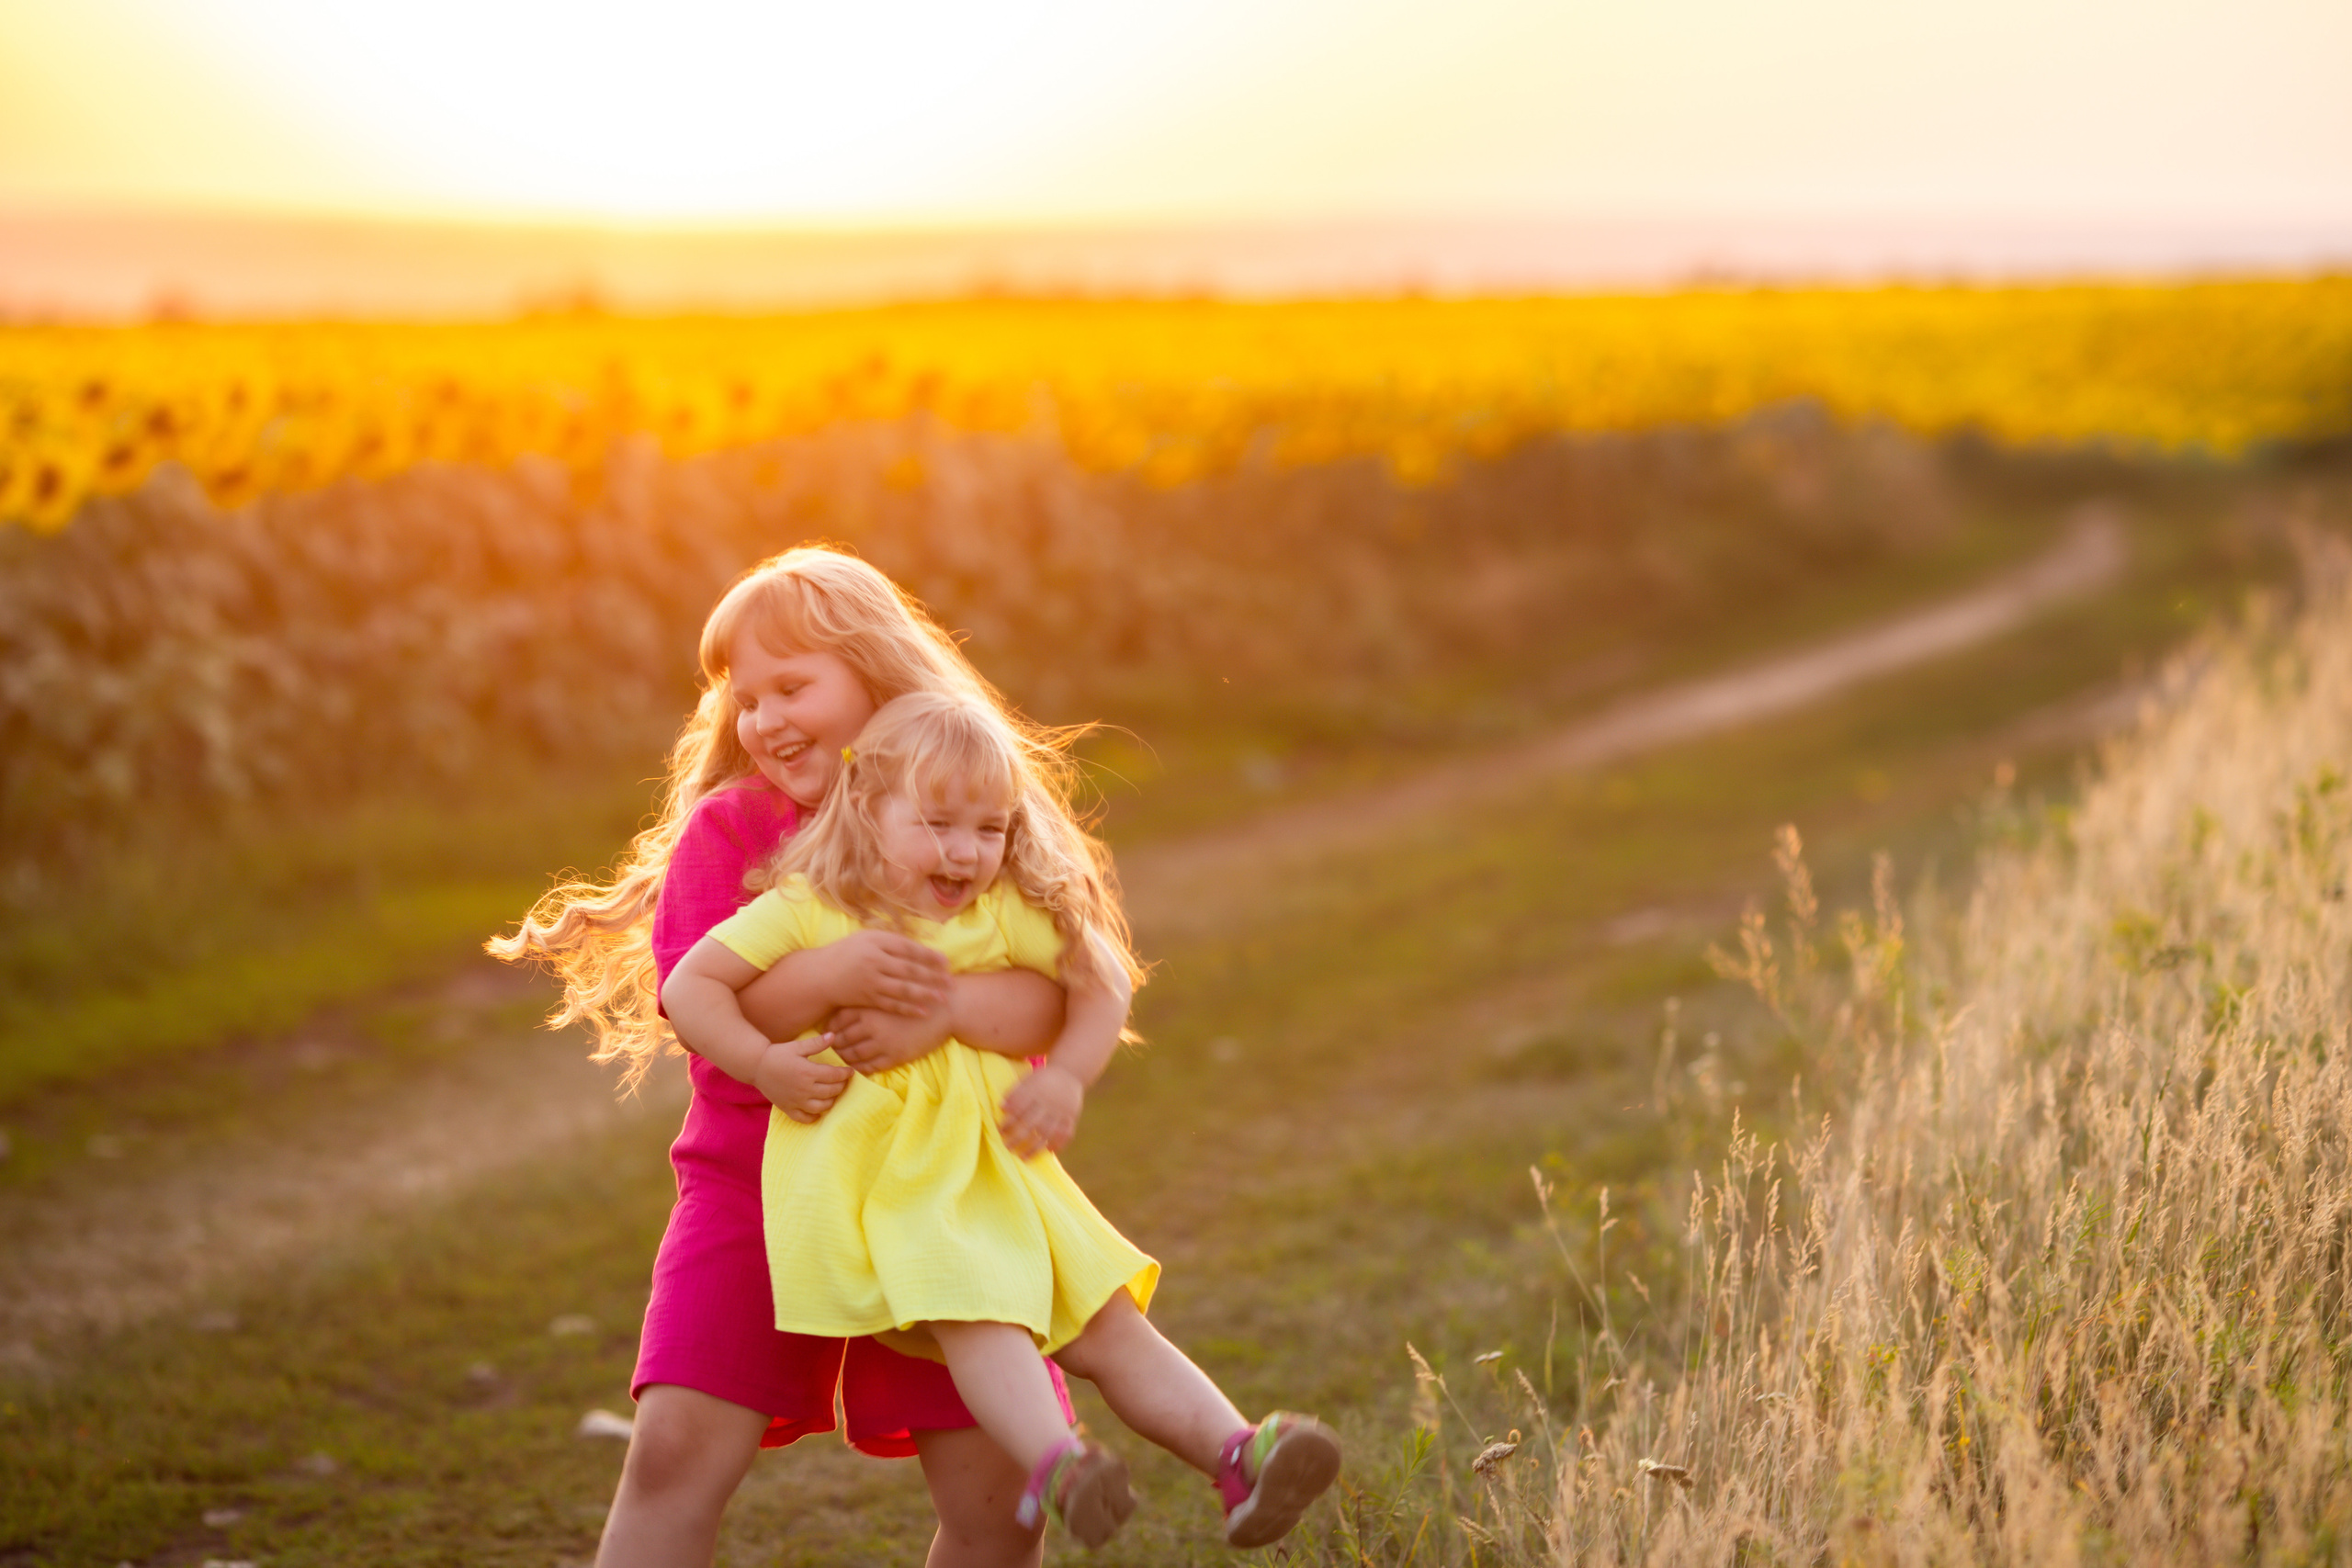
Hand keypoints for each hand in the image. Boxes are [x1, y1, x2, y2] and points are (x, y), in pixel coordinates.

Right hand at [754, 1035, 851, 1122]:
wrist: (756, 1066)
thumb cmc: (778, 1054)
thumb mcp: (797, 1046)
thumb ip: (816, 1043)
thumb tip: (833, 1035)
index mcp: (807, 1072)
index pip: (834, 1075)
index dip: (845, 1073)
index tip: (850, 1071)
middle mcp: (804, 1089)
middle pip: (831, 1091)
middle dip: (841, 1086)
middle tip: (843, 1081)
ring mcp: (796, 1101)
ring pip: (821, 1107)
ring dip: (831, 1101)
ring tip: (833, 1094)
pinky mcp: (788, 1108)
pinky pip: (804, 1118)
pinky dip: (814, 1117)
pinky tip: (818, 1110)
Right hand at [827, 930, 950, 1017]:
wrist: (821, 975)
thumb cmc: (849, 953)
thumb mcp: (867, 938)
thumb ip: (891, 941)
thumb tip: (921, 947)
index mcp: (876, 942)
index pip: (908, 948)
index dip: (928, 955)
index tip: (946, 962)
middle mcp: (874, 960)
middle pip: (908, 969)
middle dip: (932, 976)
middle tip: (951, 981)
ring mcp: (870, 981)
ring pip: (902, 989)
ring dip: (925, 994)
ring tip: (943, 998)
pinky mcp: (867, 998)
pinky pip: (891, 1004)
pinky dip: (908, 1009)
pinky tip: (924, 1012)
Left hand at [830, 1002, 952, 1073]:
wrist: (945, 1008)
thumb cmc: (917, 995)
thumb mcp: (888, 992)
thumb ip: (868, 998)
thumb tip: (845, 1008)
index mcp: (867, 1007)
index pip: (836, 1021)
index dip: (830, 1029)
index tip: (829, 1033)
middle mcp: (871, 1025)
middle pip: (842, 1039)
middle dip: (835, 1045)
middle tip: (831, 1048)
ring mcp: (883, 1042)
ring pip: (854, 1055)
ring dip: (845, 1059)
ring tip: (843, 1058)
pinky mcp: (895, 1056)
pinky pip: (870, 1067)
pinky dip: (861, 1068)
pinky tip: (859, 1067)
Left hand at [1000, 1063, 1083, 1157]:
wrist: (1070, 1071)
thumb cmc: (1042, 1078)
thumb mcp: (1028, 1080)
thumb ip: (1016, 1093)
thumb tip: (1001, 1107)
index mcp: (1035, 1091)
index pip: (1019, 1109)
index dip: (1008, 1121)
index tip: (1000, 1131)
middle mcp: (1048, 1102)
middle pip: (1031, 1124)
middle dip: (1017, 1137)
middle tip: (1007, 1147)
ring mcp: (1061, 1110)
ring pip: (1047, 1133)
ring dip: (1034, 1147)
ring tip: (1024, 1157)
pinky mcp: (1072, 1116)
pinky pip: (1065, 1133)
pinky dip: (1058, 1144)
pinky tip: (1048, 1151)